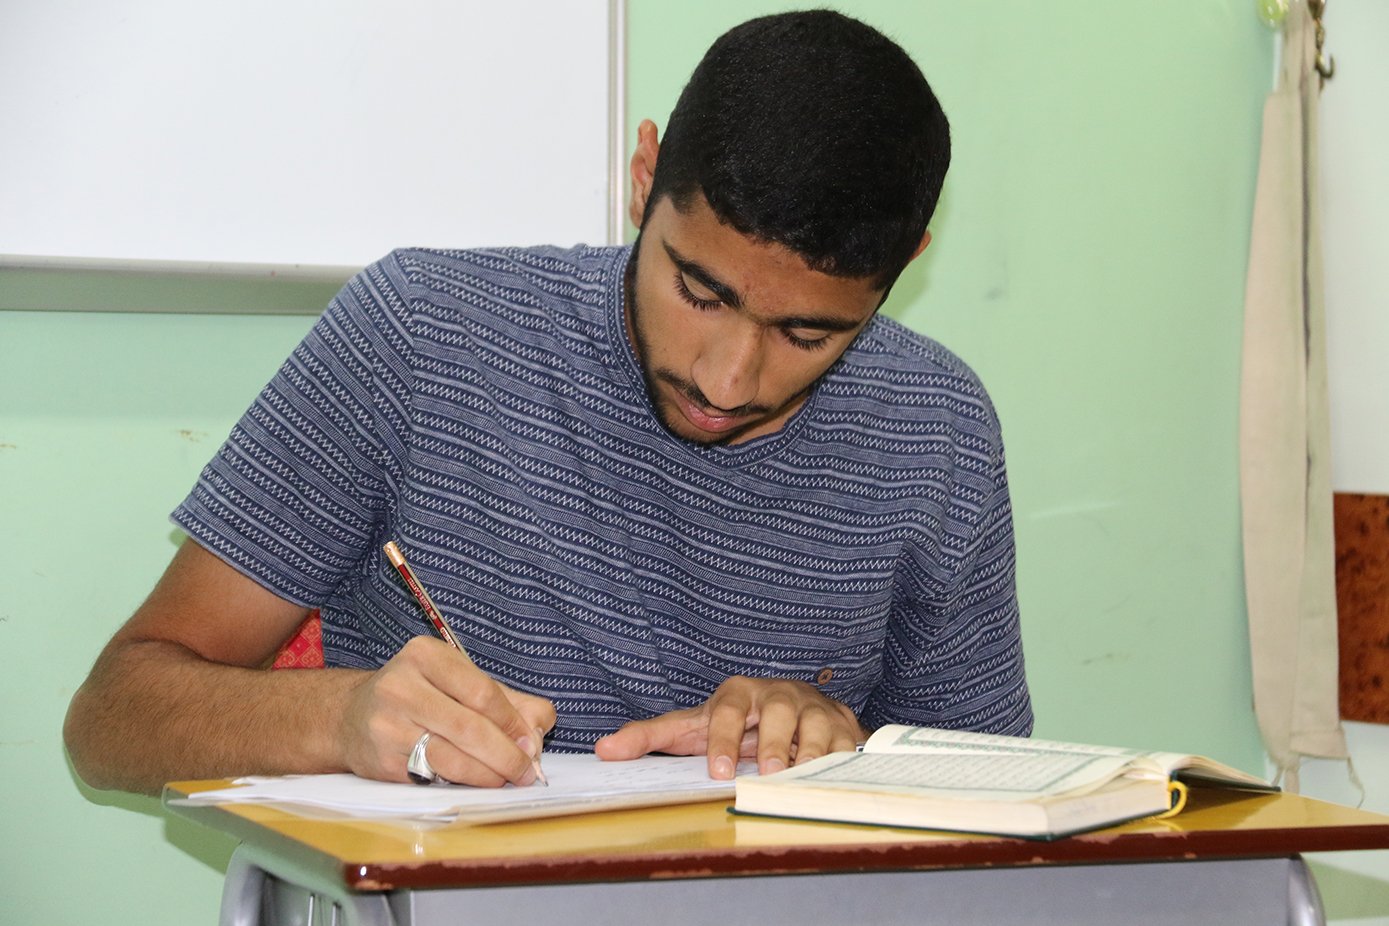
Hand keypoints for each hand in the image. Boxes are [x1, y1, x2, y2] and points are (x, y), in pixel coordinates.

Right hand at [340, 636, 555, 786]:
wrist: (351, 718)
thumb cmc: (418, 696)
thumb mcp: (457, 681)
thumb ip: (505, 699)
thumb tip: (541, 725)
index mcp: (425, 656)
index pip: (482, 692)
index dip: (512, 721)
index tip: (531, 741)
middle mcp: (401, 686)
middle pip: (469, 727)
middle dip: (506, 754)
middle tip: (526, 770)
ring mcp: (387, 725)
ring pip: (452, 758)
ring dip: (488, 775)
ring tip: (506, 779)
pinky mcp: (381, 761)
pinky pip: (433, 778)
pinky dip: (463, 784)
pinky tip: (476, 783)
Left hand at [594, 676, 863, 778]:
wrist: (795, 713)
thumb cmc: (737, 724)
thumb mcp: (694, 727)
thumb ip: (650, 736)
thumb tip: (603, 749)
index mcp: (738, 694)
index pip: (729, 710)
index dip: (724, 739)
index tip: (719, 771)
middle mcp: (777, 695)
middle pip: (779, 710)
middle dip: (774, 744)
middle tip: (767, 775)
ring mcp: (812, 708)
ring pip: (818, 724)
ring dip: (811, 752)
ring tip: (798, 779)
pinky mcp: (842, 725)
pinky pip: (848, 742)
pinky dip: (842, 760)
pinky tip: (832, 778)